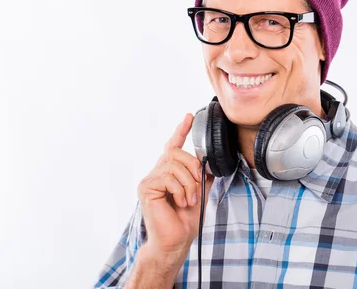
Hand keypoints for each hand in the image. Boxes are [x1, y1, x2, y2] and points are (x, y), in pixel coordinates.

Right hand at [136, 113, 214, 265]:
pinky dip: (180, 189)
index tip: (189, 117)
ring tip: (189, 199)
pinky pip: (168, 177)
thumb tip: (210, 160)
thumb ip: (203, 174)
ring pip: (174, 165)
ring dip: (188, 183)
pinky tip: (180, 202)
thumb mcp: (200, 191)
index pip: (173, 146)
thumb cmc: (185, 219)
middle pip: (176, 152)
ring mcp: (149, 179)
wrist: (176, 240)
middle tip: (198, 185)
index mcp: (169, 172)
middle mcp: (157, 172)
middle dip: (193, 167)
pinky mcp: (146, 187)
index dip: (181, 130)